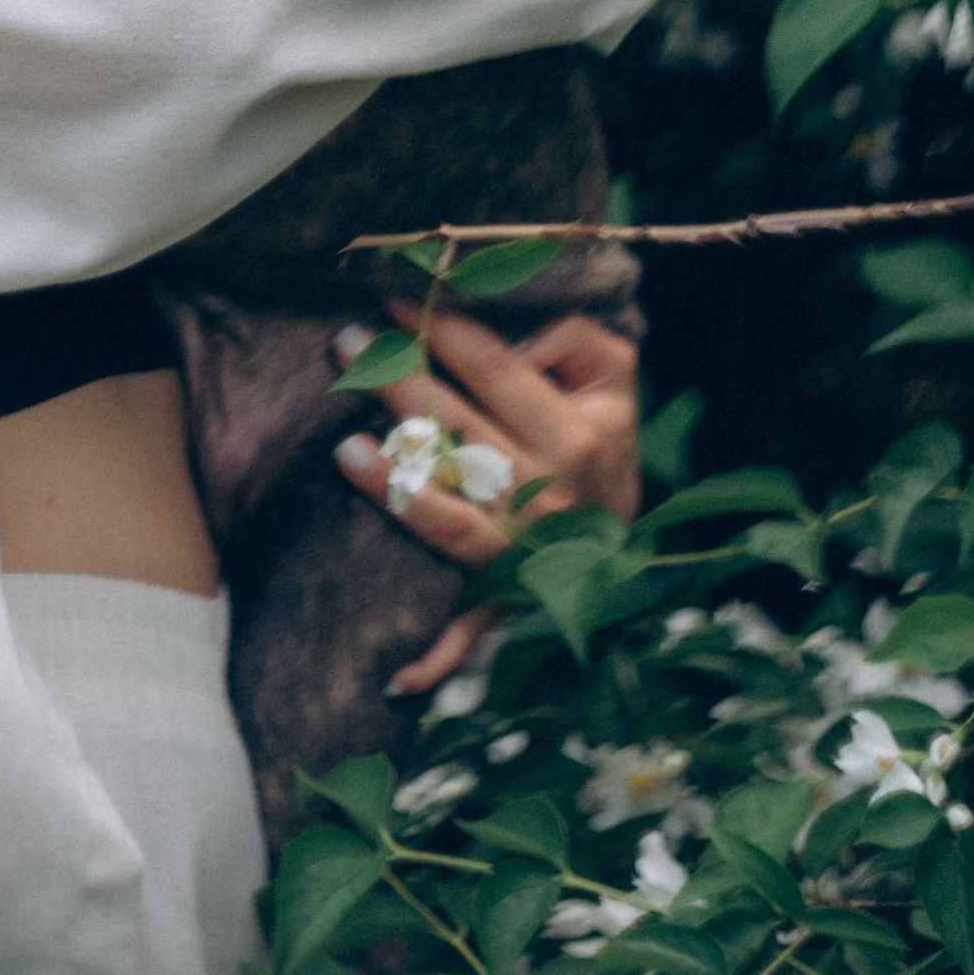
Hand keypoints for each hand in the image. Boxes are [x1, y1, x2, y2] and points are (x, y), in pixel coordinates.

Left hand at [333, 306, 641, 699]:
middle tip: (346, 342)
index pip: (495, 371)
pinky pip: (470, 633)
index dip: (442, 329)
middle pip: (461, 433)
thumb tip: (519, 338)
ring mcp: (524, 555)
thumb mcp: (614, 379)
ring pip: (452, 518)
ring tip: (342, 446)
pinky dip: (437, 661)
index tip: (392, 299)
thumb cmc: (604, 440)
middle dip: (399, 382)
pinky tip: (395, 675)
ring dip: (395, 486)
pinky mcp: (503, 600)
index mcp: (577, 438)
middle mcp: (550, 499)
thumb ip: (576, 337)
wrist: (631, 549)